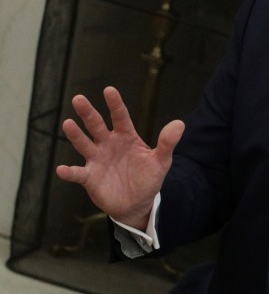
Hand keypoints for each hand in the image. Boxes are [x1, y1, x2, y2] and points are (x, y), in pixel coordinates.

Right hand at [54, 87, 182, 229]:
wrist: (137, 203)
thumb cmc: (147, 178)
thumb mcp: (161, 161)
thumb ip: (167, 143)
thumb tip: (180, 123)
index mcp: (126, 137)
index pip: (120, 117)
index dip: (115, 104)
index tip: (109, 90)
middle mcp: (108, 144)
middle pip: (96, 126)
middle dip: (88, 113)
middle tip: (79, 98)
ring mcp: (97, 159)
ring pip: (84, 144)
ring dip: (76, 135)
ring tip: (68, 124)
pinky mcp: (89, 177)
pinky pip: (77, 173)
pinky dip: (69, 172)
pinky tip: (62, 169)